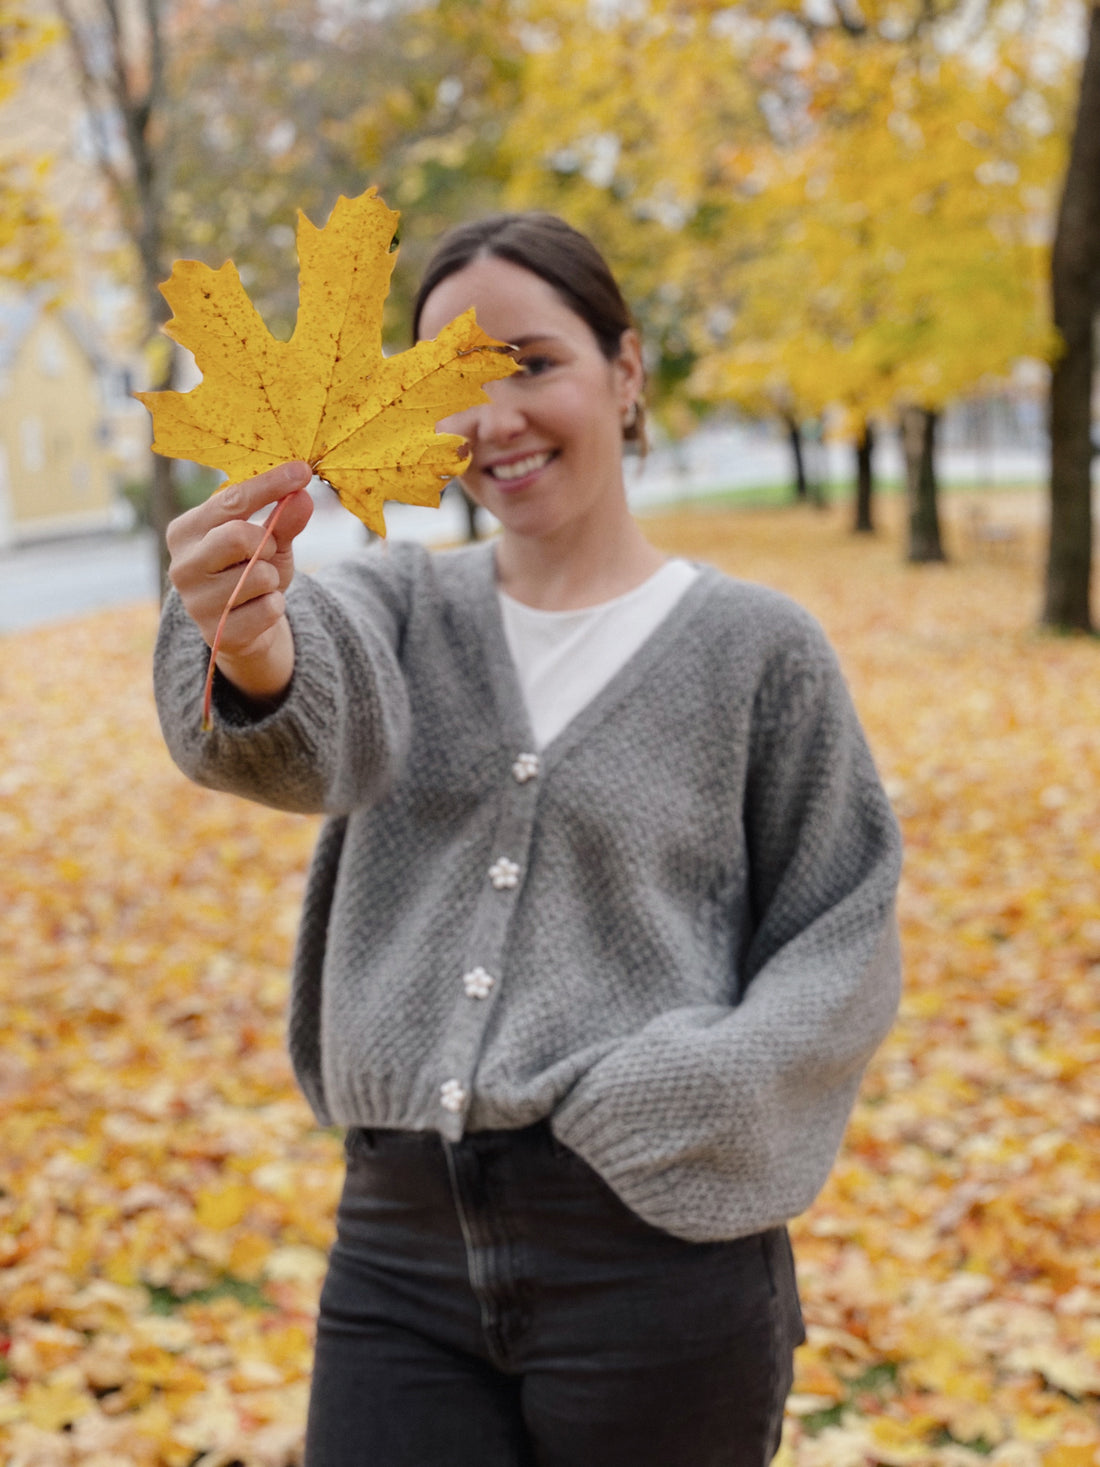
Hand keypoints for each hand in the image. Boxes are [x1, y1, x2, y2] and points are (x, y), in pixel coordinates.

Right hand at [166, 461, 313, 700]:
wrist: (244, 630)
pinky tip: (260, 609)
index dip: (270, 484)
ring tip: (260, 584)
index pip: (231, 499)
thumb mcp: (271, 541)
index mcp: (186, 531)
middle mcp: (182, 565)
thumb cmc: (251, 572)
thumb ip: (284, 519)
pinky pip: (268, 608)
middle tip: (266, 551)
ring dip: (273, 577)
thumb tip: (303, 497)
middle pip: (237, 536)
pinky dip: (276, 605)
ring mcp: (196, 602)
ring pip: (258, 576)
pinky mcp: (218, 634)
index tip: (303, 470)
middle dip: (266, 542)